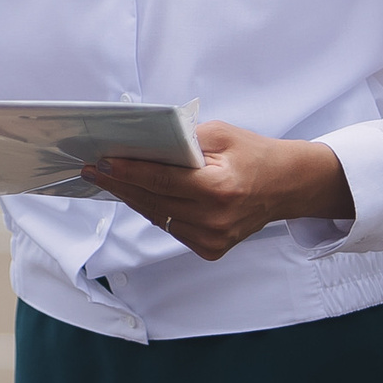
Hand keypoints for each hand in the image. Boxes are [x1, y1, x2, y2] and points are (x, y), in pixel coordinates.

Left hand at [84, 120, 354, 261]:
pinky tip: (139, 194)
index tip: (101, 162)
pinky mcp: (211, 249)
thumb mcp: (221, 133)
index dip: (126, 171)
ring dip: (132, 197)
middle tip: (94, 168)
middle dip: (120, 183)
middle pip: (152, 200)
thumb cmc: (255, 154)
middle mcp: (214, 219)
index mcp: (218, 188)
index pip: (159, 180)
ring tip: (109, 179)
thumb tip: (142, 142)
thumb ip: (182, 138)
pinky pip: (170, 227)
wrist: (288, 186)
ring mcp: (212, 239)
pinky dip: (154, 209)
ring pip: (157, 216)